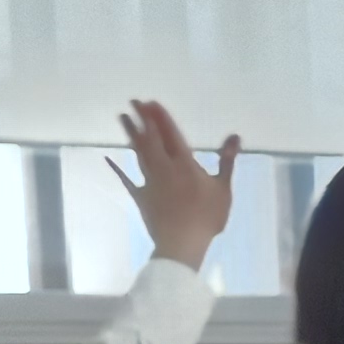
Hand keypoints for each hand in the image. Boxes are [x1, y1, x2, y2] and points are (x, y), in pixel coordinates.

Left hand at [110, 99, 239, 270]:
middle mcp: (164, 167)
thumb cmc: (207, 216)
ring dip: (130, 134)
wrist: (182, 242)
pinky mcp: (140, 195)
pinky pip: (126, 178)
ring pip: (138, 152)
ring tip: (122, 117)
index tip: (151, 102)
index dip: (160, 118)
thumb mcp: (223, 188)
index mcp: (185, 163)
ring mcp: (149, 180)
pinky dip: (117, 168)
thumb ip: (227, 161)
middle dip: (142, 119)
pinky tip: (109, 158)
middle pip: (151, 138)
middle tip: (133, 101)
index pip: (171, 134)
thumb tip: (234, 137)